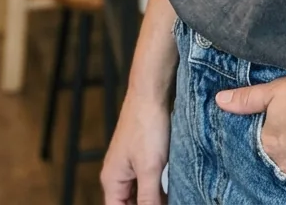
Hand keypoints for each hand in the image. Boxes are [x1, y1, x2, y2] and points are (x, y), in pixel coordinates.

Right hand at [100, 90, 169, 204]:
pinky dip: (158, 188)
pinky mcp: (143, 156)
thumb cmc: (146, 125)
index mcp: (112, 181)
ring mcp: (130, 165)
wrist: (151, 91)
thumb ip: (149, 198)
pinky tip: (173, 190)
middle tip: (169, 202)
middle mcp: (117, 175)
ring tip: (173, 198)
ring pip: (140, 194)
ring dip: (154, 200)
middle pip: (129, 204)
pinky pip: (148, 181)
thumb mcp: (150, 168)